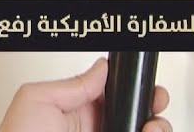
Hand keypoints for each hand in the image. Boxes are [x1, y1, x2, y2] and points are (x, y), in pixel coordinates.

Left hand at [0, 57, 170, 131]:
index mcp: (77, 112)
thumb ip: (73, 84)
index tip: (147, 89)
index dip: (135, 91)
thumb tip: (100, 68)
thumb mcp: (38, 100)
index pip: (116, 97)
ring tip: (153, 128)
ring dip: (156, 129)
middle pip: (135, 119)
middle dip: (153, 110)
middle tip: (156, 108)